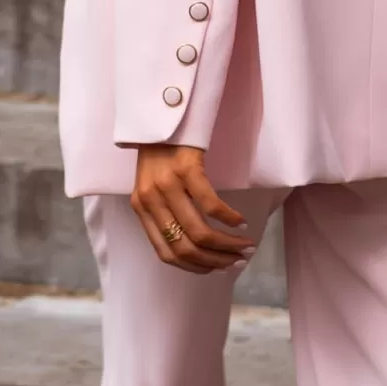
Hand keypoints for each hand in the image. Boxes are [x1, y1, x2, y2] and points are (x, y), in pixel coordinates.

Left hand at [131, 144, 252, 274]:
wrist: (159, 116)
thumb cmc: (161, 153)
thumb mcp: (154, 188)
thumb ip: (165, 214)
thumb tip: (195, 246)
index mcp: (141, 209)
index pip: (166, 254)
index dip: (194, 267)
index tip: (216, 268)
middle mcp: (150, 201)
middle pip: (185, 247)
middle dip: (216, 260)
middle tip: (238, 259)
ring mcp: (167, 185)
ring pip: (199, 232)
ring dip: (227, 244)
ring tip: (245, 244)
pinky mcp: (186, 168)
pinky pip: (210, 204)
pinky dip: (229, 218)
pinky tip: (241, 221)